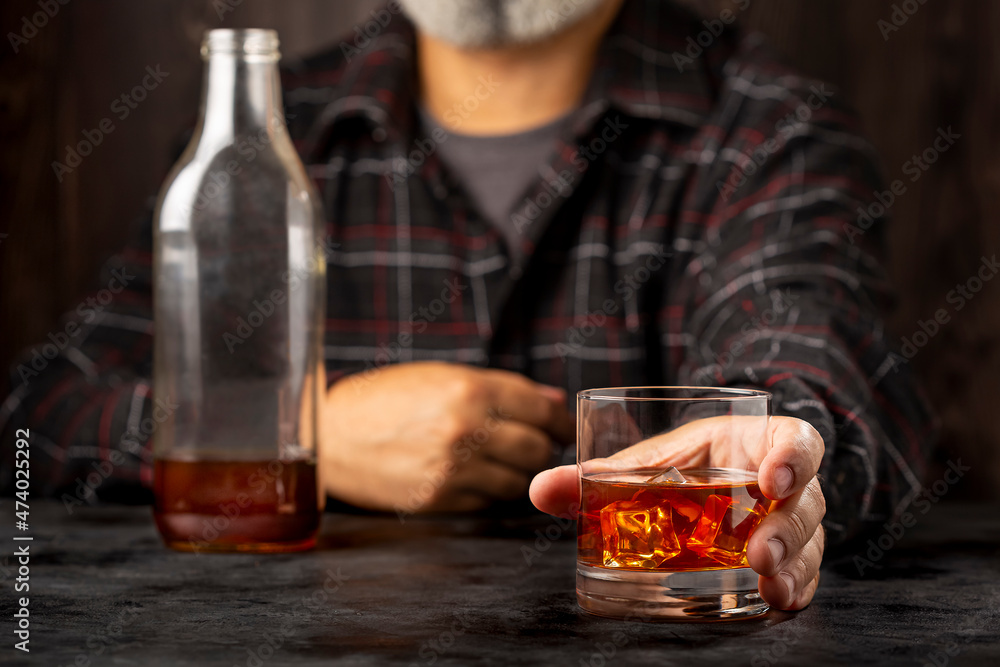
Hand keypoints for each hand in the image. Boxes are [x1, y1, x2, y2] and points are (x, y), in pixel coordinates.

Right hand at [321, 362, 574, 513]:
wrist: (332, 438)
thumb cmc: (386, 399)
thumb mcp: (442, 377)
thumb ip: (502, 388)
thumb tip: (553, 401)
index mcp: (470, 390)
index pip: (541, 410)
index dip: (559, 421)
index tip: (561, 426)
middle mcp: (466, 430)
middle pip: (537, 448)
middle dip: (544, 448)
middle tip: (537, 445)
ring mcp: (453, 469)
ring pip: (518, 481)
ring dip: (519, 472)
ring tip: (502, 460)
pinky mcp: (440, 499)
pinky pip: (489, 501)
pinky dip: (491, 490)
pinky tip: (476, 476)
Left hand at [529, 415, 825, 610]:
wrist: (701, 490)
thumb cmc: (683, 466)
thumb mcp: (648, 465)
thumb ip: (599, 477)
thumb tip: (540, 489)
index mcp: (756, 444)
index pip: (797, 441)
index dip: (794, 456)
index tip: (773, 477)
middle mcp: (785, 484)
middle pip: (807, 501)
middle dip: (788, 528)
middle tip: (759, 552)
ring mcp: (791, 524)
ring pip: (810, 543)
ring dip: (793, 565)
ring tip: (768, 585)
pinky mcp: (788, 560)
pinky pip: (803, 576)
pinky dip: (793, 590)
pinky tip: (775, 601)